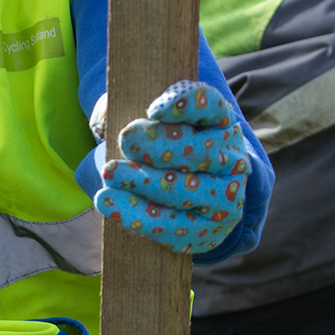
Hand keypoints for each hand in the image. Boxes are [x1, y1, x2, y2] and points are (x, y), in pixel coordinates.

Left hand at [95, 80, 249, 255]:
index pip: (209, 106)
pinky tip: (108, 202)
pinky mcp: (207, 229)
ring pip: (184, 190)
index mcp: (220, 121)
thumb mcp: (145, 122)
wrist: (185, 199)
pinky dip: (138, 215)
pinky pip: (171, 225)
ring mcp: (224, 197)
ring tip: (110, 172)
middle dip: (159, 145)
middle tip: (125, 139)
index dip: (185, 105)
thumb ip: (124, 111)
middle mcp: (230, 158)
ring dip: (145, 182)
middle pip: (198, 151)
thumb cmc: (159, 149)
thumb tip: (103, 119)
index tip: (154, 109)